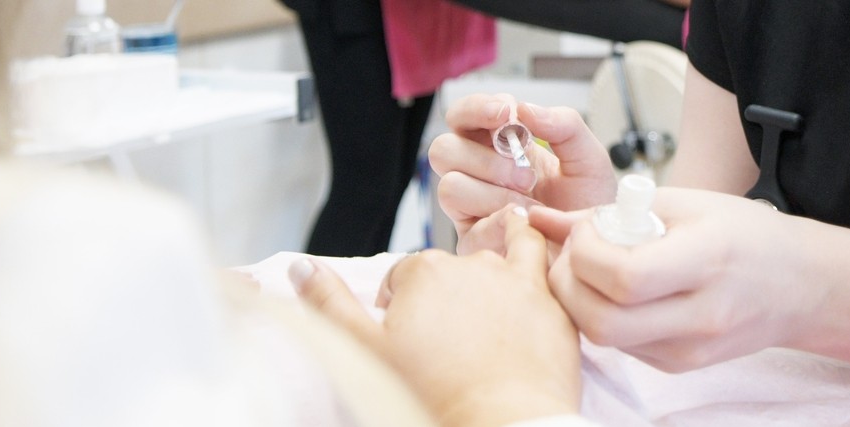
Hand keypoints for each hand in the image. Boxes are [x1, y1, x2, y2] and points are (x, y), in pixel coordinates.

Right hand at [295, 208, 581, 426]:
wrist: (501, 425)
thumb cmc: (434, 395)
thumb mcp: (366, 351)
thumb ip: (329, 303)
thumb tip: (301, 266)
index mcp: (422, 273)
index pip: (402, 278)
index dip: (399, 307)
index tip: (406, 339)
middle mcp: (468, 265)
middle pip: (446, 271)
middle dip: (440, 297)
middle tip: (442, 344)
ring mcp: (513, 279)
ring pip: (490, 260)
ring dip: (481, 276)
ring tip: (479, 312)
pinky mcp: (549, 299)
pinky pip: (537, 251)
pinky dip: (527, 238)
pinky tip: (521, 227)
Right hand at [429, 93, 617, 254]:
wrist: (596, 252)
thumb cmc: (589, 207)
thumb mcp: (587, 158)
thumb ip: (564, 125)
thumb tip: (524, 108)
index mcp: (496, 146)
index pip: (463, 116)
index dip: (477, 108)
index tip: (507, 114)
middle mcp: (477, 175)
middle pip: (443, 149)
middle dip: (487, 157)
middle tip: (527, 174)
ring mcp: (472, 209)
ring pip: (450, 186)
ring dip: (495, 192)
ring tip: (533, 205)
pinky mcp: (475, 242)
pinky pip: (470, 227)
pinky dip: (502, 221)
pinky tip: (529, 223)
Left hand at [530, 188, 827, 372]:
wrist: (799, 286)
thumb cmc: (746, 235)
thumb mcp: (685, 204)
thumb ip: (610, 212)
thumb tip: (543, 218)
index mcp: (707, 262)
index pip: (624, 277)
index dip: (586, 252)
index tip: (587, 230)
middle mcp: (700, 317)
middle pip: (602, 321)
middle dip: (568, 284)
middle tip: (575, 254)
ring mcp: (689, 350)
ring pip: (603, 339)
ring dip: (579, 302)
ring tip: (593, 269)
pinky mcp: (678, 365)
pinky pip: (620, 346)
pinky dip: (602, 315)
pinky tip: (615, 291)